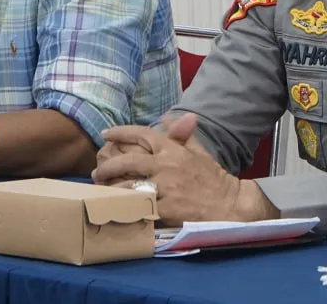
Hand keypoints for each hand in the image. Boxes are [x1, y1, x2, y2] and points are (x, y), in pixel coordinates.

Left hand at [91, 114, 276, 223]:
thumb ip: (181, 135)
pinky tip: (114, 209)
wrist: (229, 204)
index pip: (142, 134)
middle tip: (98, 172)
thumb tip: (166, 117)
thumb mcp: (199, 152)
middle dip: (109, 166)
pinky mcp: (165, 209)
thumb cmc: (213, 178)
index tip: (105, 133)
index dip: (121, 132)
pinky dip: (124, 208)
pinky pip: (138, 208)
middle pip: (128, 162)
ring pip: (128, 186)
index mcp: (174, 150)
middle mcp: (167, 166)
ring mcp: (165, 188)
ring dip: (111, 189)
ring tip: (101, 192)